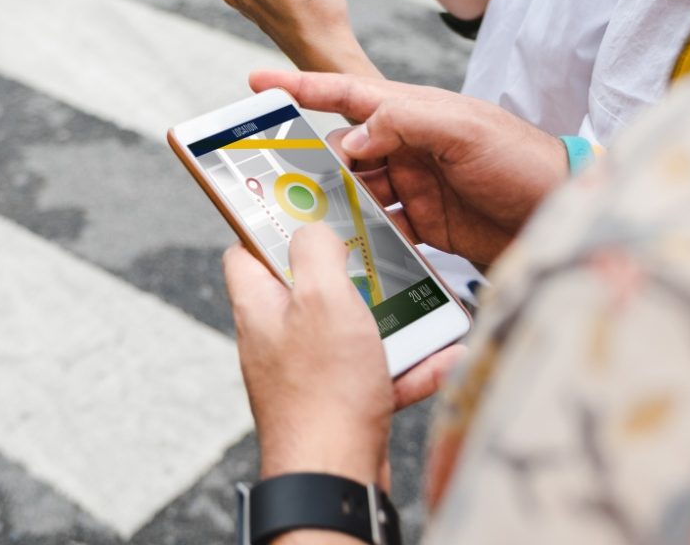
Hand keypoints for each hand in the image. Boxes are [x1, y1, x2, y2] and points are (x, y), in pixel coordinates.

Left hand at [225, 226, 467, 490]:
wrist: (334, 477)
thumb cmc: (322, 391)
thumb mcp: (321, 298)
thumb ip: (315, 251)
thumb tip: (312, 228)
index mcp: (259, 305)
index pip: (246, 250)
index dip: (272, 225)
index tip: (308, 212)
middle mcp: (276, 337)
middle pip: (308, 287)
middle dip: (349, 274)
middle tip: (379, 260)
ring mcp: (306, 371)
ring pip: (349, 329)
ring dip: (389, 320)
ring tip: (422, 307)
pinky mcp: (337, 401)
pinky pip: (375, 371)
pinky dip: (408, 365)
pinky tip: (443, 356)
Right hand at [251, 71, 568, 265]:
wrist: (565, 216)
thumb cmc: (524, 161)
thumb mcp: (464, 129)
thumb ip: (403, 123)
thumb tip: (347, 141)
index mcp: (414, 113)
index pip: (347, 95)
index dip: (302, 87)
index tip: (258, 82)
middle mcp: (407, 147)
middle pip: (343, 150)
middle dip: (312, 161)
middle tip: (280, 178)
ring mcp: (414, 186)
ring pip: (355, 191)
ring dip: (335, 203)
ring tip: (310, 218)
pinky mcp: (424, 224)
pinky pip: (379, 226)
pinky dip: (362, 234)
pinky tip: (347, 245)